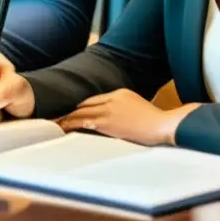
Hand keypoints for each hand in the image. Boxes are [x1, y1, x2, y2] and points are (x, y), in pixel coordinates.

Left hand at [57, 89, 201, 145]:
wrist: (163, 125)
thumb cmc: (156, 120)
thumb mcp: (138, 106)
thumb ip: (124, 108)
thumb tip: (117, 117)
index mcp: (119, 93)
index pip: (94, 99)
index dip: (81, 105)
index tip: (72, 110)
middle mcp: (111, 99)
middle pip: (85, 104)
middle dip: (70, 110)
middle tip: (57, 115)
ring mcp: (109, 110)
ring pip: (82, 112)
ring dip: (68, 118)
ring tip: (56, 123)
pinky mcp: (108, 123)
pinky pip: (85, 122)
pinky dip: (73, 124)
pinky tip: (65, 127)